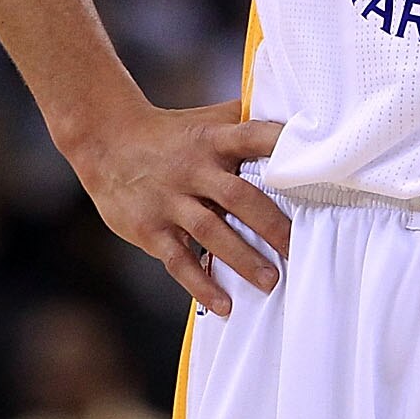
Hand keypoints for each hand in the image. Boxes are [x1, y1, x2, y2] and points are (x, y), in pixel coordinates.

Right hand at [62, 96, 290, 316]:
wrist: (105, 141)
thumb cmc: (169, 133)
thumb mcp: (204, 119)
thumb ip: (243, 118)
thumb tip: (294, 113)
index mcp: (213, 139)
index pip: (253, 136)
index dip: (281, 147)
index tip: (314, 164)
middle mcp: (193, 168)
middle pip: (238, 196)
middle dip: (271, 225)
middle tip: (300, 249)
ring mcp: (170, 199)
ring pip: (211, 231)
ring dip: (243, 259)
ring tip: (271, 281)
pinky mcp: (151, 228)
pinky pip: (178, 260)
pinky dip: (201, 285)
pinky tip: (223, 305)